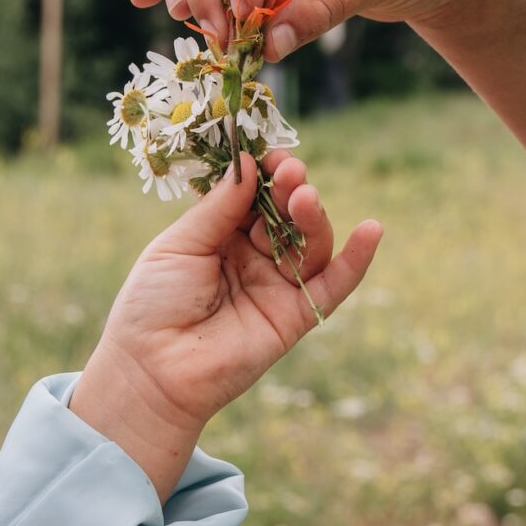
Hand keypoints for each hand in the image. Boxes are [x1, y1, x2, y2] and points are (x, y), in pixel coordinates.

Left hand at [70, 150, 382, 496]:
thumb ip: (219, 207)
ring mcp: (276, 286)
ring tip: (304, 198)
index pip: (255, 194)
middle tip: (290, 172)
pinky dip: (356, 260)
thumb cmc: (152, 304)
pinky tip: (372, 230)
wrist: (152, 370)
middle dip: (290, 189)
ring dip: (313, 217)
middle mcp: (252, 257)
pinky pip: (333, 286)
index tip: (271, 154)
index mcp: (220, 235)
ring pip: (310, 243)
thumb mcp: (179, 245)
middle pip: (286, 214)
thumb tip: (249, 164)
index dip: (266, 173)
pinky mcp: (295, 316)